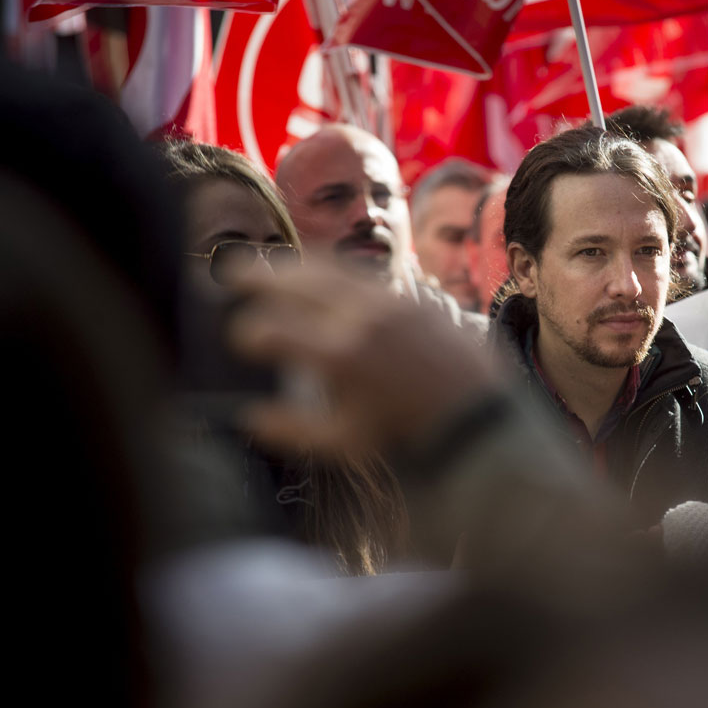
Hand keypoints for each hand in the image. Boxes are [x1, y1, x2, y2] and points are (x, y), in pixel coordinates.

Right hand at [228, 258, 500, 455]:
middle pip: (298, 283)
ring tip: (271, 264)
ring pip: (331, 270)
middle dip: (260, 275)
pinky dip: (335, 270)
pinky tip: (321, 273)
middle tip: (232, 270)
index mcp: (340, 357)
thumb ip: (292, 430)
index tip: (240, 337)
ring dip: (296, 264)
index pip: (275, 332)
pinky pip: (365, 274)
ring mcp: (391, 303)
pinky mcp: (412, 298)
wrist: (476, 414)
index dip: (249, 333)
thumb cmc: (407, 433)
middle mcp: (363, 320)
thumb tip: (250, 417)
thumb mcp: (346, 442)